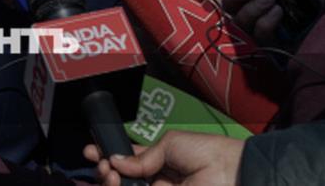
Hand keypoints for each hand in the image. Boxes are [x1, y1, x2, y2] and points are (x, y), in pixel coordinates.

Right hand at [84, 131, 244, 185]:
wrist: (232, 173)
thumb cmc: (208, 152)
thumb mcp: (171, 144)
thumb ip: (143, 156)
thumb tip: (117, 161)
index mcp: (158, 162)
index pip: (127, 163)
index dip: (108, 157)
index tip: (92, 151)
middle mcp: (155, 180)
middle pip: (121, 180)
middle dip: (105, 172)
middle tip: (103, 164)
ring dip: (110, 181)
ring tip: (109, 173)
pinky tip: (117, 181)